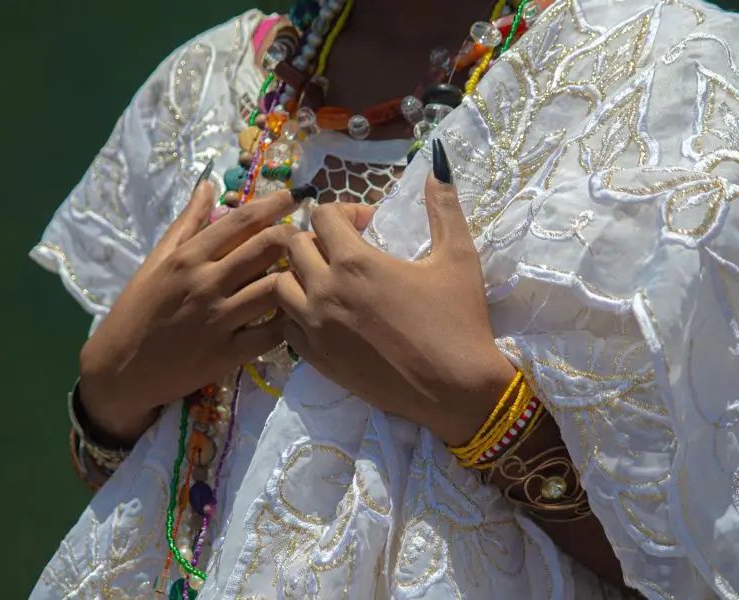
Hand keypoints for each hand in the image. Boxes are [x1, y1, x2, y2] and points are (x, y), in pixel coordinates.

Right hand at [79, 182, 302, 443]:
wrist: (120, 370)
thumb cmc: (139, 309)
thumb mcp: (157, 261)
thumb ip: (187, 223)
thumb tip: (208, 185)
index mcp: (189, 257)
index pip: (241, 221)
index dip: (274, 204)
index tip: (296, 194)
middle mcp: (206, 283)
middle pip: (267, 248)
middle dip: (294, 236)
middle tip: (307, 237)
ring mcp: (218, 320)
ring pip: (275, 288)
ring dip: (295, 278)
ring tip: (307, 274)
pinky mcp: (227, 354)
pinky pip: (272, 334)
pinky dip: (287, 321)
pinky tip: (293, 314)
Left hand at [275, 140, 515, 445]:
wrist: (455, 391)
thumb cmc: (460, 321)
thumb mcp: (458, 257)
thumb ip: (444, 206)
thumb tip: (439, 162)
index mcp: (355, 262)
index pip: (320, 217)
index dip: (343, 212)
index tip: (367, 225)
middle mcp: (324, 292)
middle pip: (291, 246)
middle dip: (315, 238)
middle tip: (343, 249)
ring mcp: (315, 329)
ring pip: (279, 286)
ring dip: (298, 275)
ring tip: (328, 279)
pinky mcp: (316, 360)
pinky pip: (286, 326)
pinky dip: (297, 313)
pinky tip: (325, 314)